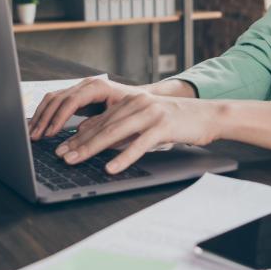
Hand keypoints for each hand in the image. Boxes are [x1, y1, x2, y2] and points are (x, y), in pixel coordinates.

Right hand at [28, 77, 145, 139]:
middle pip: (58, 98)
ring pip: (53, 98)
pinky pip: (55, 102)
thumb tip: (81, 132)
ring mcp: (79, 88)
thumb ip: (101, 122)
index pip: (72, 100)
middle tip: (36, 136)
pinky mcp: (76, 96)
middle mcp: (86, 84)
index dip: (60, 116)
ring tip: (32, 133)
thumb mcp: (120, 116)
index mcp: (98, 86)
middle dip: (45, 118)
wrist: (139, 98)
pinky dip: (45, 113)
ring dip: (41, 116)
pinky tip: (38, 126)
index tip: (51, 132)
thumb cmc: (132, 107)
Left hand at [46, 90, 222, 174]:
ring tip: (76, 160)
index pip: (98, 120)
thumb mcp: (146, 120)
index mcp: (131, 102)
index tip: (61, 147)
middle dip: (78, 142)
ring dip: (92, 148)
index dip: (78, 134)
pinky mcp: (163, 126)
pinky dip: (123, 157)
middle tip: (61, 156)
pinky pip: (139, 144)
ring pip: (115, 133)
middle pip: (102, 126)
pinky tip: (111, 167)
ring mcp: (150, 114)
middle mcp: (137, 104)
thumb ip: (123, 126)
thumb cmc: (177, 121)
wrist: (209, 115)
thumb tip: (95, 137)